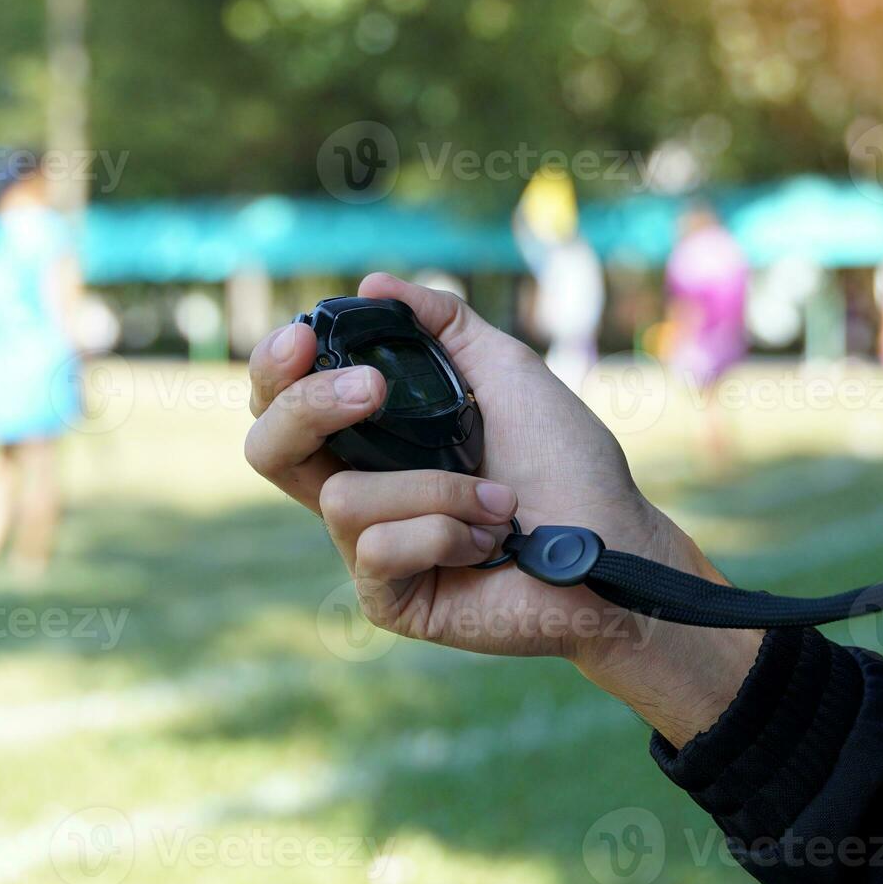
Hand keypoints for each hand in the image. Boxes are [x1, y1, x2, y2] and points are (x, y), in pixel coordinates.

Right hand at [245, 273, 760, 745]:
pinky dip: (443, 531)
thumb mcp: (505, 372)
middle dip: (307, 408)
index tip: (304, 336)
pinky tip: (485, 542)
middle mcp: (360, 489)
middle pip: (269, 449)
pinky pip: (378, 548)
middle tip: (371, 391)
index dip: (275, 369)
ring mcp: (368, 549)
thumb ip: (443, 324)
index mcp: (374, 438)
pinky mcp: (388, 598)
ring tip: (498, 500)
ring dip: (434, 486)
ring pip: (341, 498)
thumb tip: (372, 285)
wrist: (613, 542)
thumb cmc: (565, 462)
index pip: (286, 403)